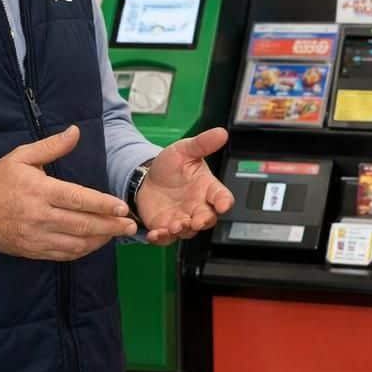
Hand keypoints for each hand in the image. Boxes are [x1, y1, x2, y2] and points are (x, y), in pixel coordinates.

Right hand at [0, 126, 137, 260]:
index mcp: (39, 191)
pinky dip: (83, 250)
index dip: (103, 205)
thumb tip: (76, 131)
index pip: (78, 199)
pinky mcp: (32, 250)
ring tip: (118, 234)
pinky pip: (63, 254)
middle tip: (131, 226)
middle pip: (82, 224)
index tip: (123, 207)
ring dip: (100, 240)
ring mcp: (35, 237)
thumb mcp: (21, 156)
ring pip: (75, 243)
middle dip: (110, 226)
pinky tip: (95, 243)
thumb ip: (51, 146)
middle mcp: (38, 216)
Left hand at [135, 127, 234, 244]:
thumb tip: (221, 133)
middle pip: (208, 218)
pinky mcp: (165, 228)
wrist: (147, 178)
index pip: (222, 197)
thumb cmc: (171, 166)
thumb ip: (202, 144)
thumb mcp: (184, 150)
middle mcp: (198, 206)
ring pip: (188, 231)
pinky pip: (167, 238)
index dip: (224, 202)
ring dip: (182, 230)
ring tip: (174, 226)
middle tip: (197, 220)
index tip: (223, 204)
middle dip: (204, 221)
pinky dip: (161, 238)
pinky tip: (155, 234)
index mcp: (207, 188)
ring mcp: (183, 219)